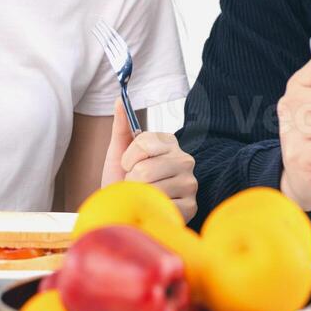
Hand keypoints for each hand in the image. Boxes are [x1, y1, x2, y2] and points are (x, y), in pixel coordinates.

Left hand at [102, 107, 197, 222]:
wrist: (126, 211)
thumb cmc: (122, 180)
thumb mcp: (119, 152)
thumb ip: (121, 126)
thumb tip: (119, 99)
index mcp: (169, 142)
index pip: (143, 143)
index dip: (127, 159)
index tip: (127, 167)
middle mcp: (185, 159)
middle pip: (145, 170)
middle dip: (131, 182)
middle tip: (135, 186)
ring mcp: (190, 183)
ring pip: (152, 189)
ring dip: (139, 197)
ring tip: (143, 197)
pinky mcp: (191, 206)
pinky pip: (163, 207)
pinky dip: (151, 211)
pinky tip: (153, 208)